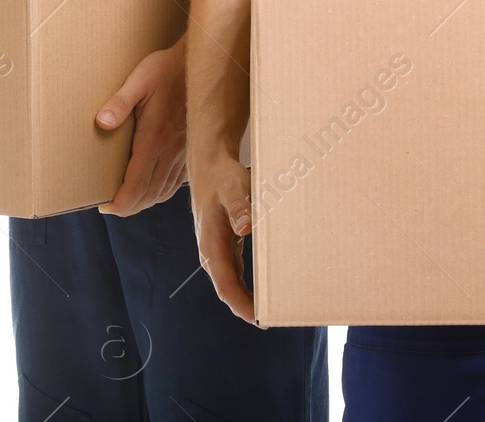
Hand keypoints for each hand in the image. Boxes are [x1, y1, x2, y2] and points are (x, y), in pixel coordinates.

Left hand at [95, 39, 186, 216]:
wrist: (199, 64)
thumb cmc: (166, 69)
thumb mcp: (139, 79)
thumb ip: (120, 101)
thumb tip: (102, 122)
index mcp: (156, 137)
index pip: (137, 183)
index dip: (120, 201)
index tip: (105, 206)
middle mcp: (172, 149)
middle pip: (150, 193)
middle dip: (129, 207)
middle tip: (112, 208)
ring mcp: (184, 150)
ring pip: (164, 190)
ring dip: (145, 202)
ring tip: (128, 202)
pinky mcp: (191, 147)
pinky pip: (178, 180)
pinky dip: (162, 192)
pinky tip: (154, 190)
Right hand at [188, 144, 255, 322]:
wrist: (210, 166)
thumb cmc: (223, 176)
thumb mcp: (233, 186)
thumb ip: (239, 205)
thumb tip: (245, 229)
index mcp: (211, 243)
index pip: (225, 283)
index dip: (241, 304)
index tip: (258, 319)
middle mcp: (211, 252)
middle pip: (228, 289)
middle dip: (247, 307)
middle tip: (274, 319)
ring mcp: (217, 251)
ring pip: (232, 282)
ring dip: (248, 298)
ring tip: (272, 310)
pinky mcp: (225, 246)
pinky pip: (235, 273)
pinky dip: (249, 285)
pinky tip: (265, 290)